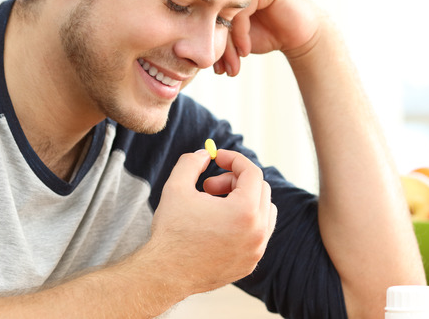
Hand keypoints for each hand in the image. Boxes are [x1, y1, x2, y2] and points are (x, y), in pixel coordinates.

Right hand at [148, 149, 276, 293]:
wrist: (165, 274)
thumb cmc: (171, 231)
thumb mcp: (177, 187)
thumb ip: (192, 162)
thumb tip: (205, 154)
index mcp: (245, 211)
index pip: (252, 172)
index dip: (234, 159)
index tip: (217, 158)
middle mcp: (258, 232)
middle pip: (259, 189)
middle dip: (235, 180)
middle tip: (208, 186)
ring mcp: (256, 250)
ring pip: (264, 211)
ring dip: (243, 200)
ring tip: (214, 205)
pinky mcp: (250, 263)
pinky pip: (257, 234)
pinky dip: (244, 222)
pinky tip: (217, 225)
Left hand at [214, 0, 328, 76]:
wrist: (300, 36)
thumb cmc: (266, 34)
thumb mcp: (235, 38)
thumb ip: (215, 36)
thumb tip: (185, 51)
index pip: (204, 13)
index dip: (207, 43)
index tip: (214, 67)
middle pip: (213, 12)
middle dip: (217, 46)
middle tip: (220, 69)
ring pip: (226, 11)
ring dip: (228, 44)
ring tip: (233, 65)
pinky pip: (242, 9)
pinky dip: (240, 34)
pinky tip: (245, 51)